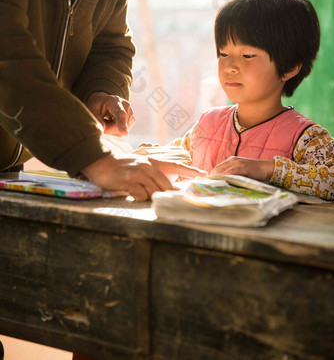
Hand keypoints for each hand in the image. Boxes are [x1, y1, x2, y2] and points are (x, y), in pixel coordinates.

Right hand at [82, 154, 206, 200]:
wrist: (100, 163)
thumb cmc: (120, 168)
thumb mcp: (139, 167)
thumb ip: (151, 175)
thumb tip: (163, 189)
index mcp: (152, 162)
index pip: (176, 166)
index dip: (191, 171)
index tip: (204, 175)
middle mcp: (148, 166)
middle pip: (165, 186)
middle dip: (163, 195)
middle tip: (158, 199)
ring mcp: (139, 173)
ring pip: (153, 192)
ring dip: (147, 197)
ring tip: (137, 192)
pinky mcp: (129, 180)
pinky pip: (140, 195)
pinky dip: (137, 198)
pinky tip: (130, 192)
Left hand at [86, 92, 134, 135]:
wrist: (103, 101)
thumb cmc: (97, 106)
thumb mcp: (92, 112)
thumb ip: (97, 121)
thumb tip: (103, 129)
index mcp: (113, 101)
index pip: (120, 113)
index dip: (122, 123)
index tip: (125, 133)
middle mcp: (125, 105)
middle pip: (119, 126)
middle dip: (108, 128)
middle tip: (101, 121)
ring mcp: (130, 112)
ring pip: (121, 131)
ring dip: (111, 129)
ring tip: (107, 119)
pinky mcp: (132, 119)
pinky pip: (122, 131)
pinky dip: (115, 130)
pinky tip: (112, 122)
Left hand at [210, 156, 274, 180]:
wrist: (267, 168)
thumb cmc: (255, 171)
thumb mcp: (242, 171)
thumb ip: (233, 174)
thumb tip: (224, 183)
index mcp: (232, 160)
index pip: (218, 167)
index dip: (212, 175)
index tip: (207, 182)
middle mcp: (233, 160)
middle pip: (218, 169)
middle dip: (211, 177)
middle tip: (207, 186)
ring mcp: (238, 163)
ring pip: (223, 170)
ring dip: (216, 178)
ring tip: (211, 186)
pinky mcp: (243, 167)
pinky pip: (231, 172)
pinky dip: (225, 177)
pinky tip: (221, 182)